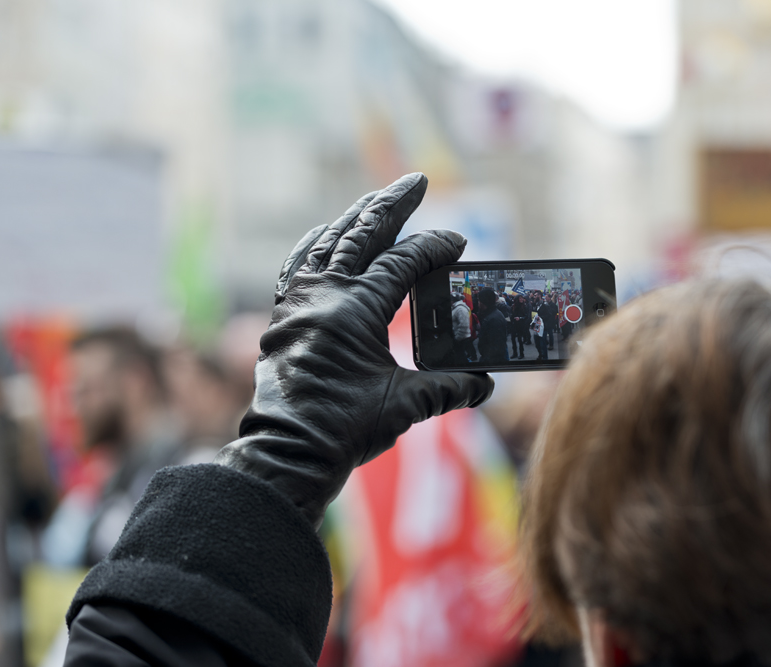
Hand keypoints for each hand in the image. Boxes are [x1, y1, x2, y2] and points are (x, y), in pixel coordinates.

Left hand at [215, 173, 493, 528]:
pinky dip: (316, 243)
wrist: (287, 453)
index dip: (434, 248)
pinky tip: (327, 233)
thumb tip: (485, 384)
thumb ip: (449, 387)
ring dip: (356, 218)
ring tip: (379, 199)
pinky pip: (299, 264)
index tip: (459, 243)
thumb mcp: (406, 405)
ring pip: (328, 242)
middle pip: (361, 234)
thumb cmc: (343, 429)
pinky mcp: (285, 315)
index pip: (402, 263)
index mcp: (355, 309)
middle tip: (416, 181)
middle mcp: (323, 295)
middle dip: (392, 205)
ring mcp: (298, 301)